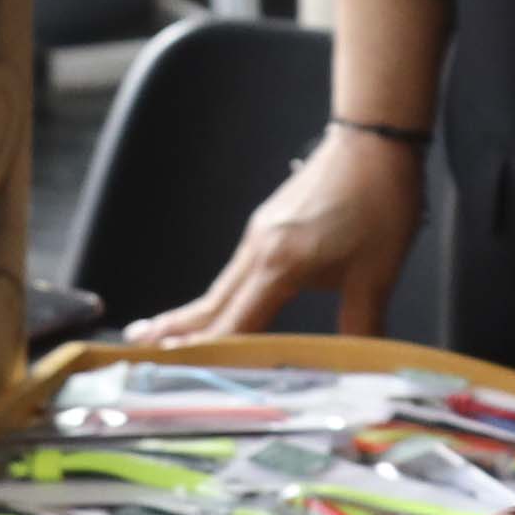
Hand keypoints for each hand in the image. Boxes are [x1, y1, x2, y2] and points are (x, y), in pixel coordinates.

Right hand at [140, 122, 423, 342]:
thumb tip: (363, 365)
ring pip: (220, 286)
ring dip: (192, 313)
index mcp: (279, 264)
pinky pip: (236, 271)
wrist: (372, 141)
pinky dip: (219, 295)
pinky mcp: (267, 226)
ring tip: (160, 333)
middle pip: (211, 303)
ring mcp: (259, 234)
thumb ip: (362, 325)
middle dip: (174, 331)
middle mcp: (258, 249)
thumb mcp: (376, 274)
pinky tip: (217, 306)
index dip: (207, 353)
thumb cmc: (377, 200)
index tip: (181, 374)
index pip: (235, 323)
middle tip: (137, 350)